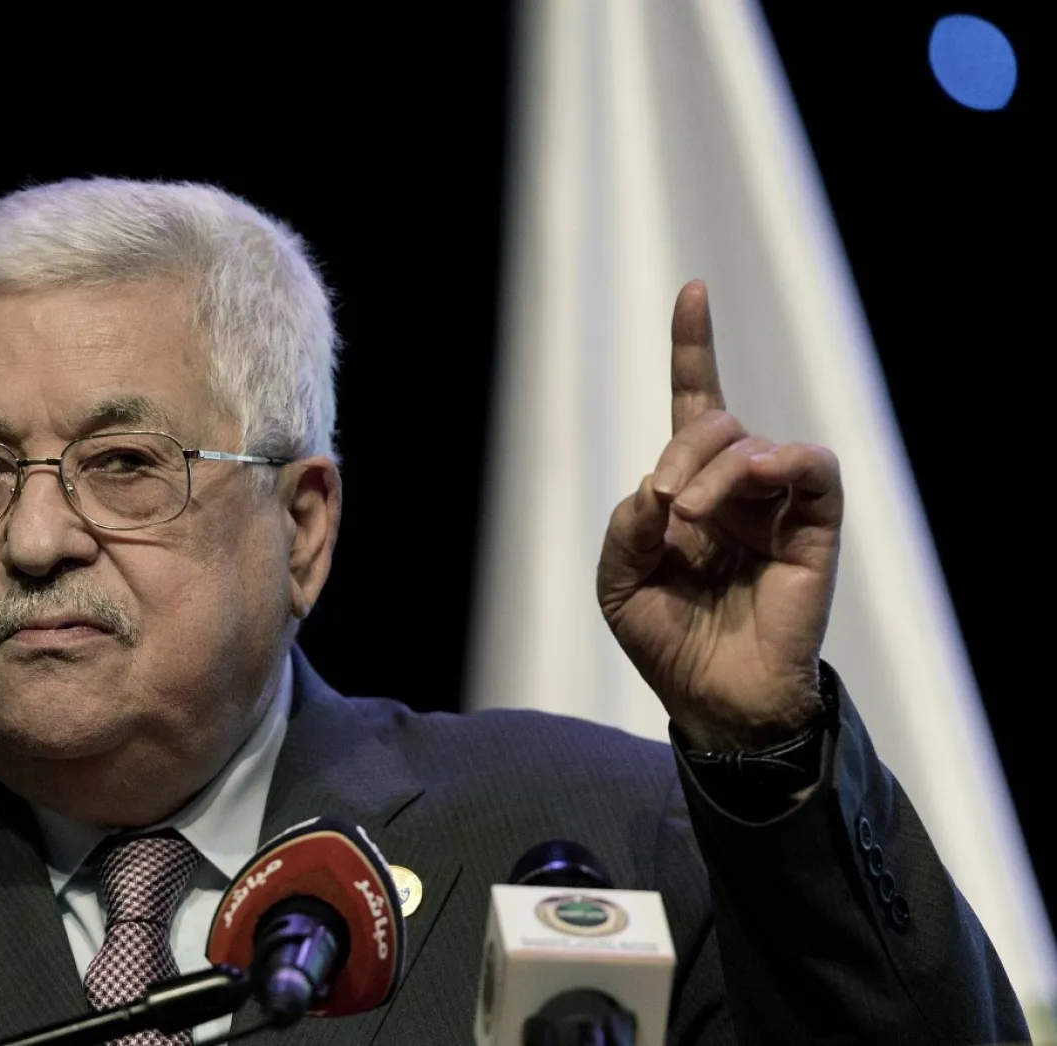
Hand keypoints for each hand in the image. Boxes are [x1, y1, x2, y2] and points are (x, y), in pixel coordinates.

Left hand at [596, 281, 842, 749]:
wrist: (716, 702)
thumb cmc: (668, 643)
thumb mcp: (618, 586)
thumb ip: (625, 530)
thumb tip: (655, 486)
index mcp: (689, 494)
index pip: (694, 409)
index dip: (694, 351)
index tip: (693, 293)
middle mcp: (736, 492)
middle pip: (716, 425)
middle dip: (683, 449)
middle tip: (667, 504)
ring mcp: (777, 507)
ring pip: (756, 443)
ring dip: (717, 467)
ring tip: (693, 515)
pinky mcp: (815, 529)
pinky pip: (812, 469)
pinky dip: (783, 461)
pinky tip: (757, 479)